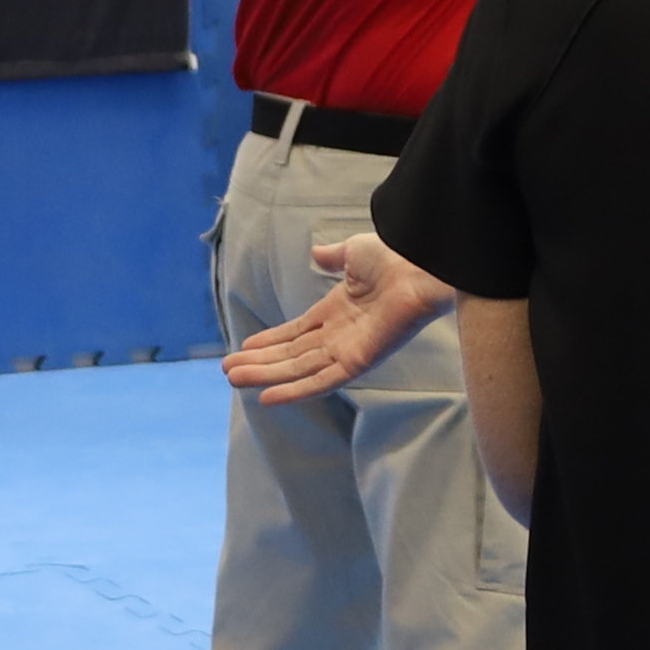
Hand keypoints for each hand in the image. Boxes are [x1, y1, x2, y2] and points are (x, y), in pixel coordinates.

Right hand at [225, 235, 453, 405]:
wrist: (420, 264)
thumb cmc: (395, 256)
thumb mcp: (354, 252)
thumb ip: (333, 256)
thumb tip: (317, 253)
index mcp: (337, 311)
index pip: (296, 332)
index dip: (270, 341)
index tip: (243, 347)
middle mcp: (340, 335)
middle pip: (292, 355)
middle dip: (259, 362)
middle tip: (228, 370)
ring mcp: (348, 350)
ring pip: (298, 369)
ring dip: (266, 375)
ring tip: (234, 379)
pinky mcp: (359, 362)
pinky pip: (322, 381)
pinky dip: (295, 391)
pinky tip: (267, 397)